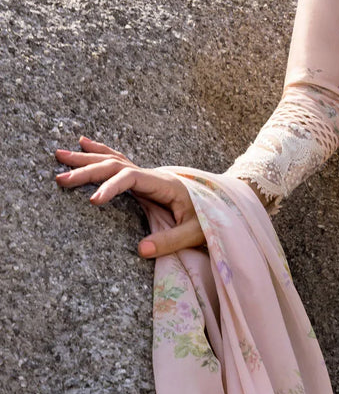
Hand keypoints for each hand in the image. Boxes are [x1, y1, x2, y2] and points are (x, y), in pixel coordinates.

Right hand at [55, 136, 205, 258]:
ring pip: (113, 160)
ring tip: (59, 155)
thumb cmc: (212, 218)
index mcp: (164, 184)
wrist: (225, 205)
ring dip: (86, 158)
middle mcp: (154, 174)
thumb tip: (140, 250)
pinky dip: (101, 151)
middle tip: (60, 179)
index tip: (93, 202)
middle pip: (115, 165)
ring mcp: (148, 175)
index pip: (131, 178)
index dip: (111, 187)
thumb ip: (170, 240)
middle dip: (87, 171)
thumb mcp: (195, 232)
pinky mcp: (145, 179)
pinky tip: (84, 142)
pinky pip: (119, 161)